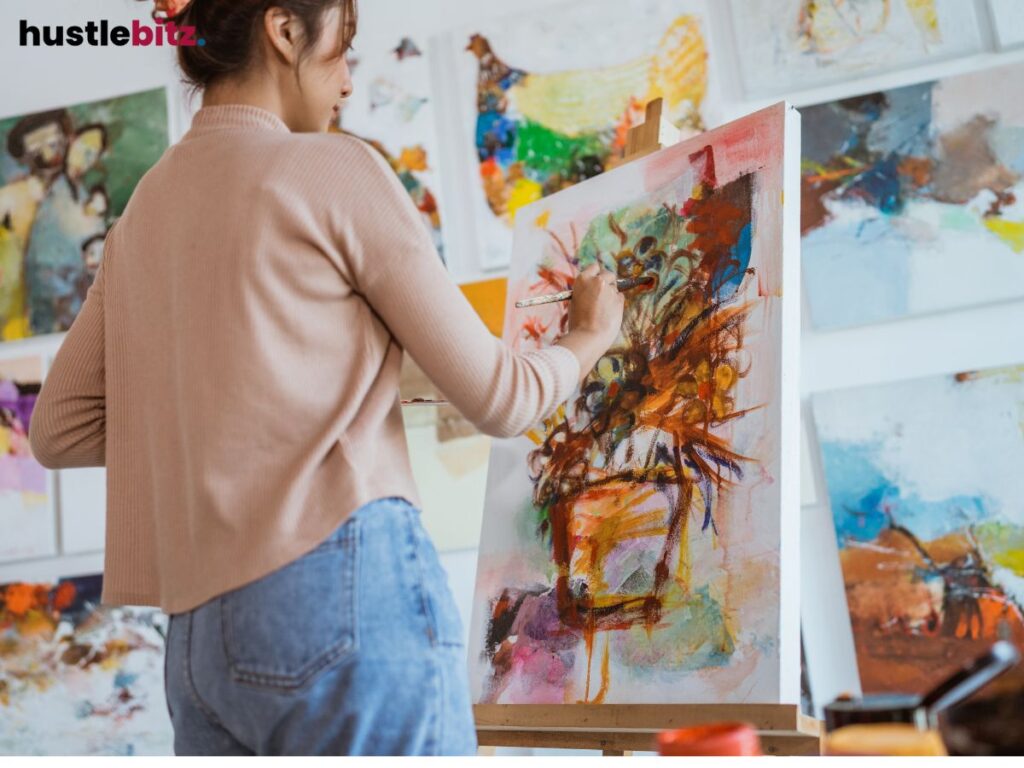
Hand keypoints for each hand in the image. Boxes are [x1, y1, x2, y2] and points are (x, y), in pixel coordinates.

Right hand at [555, 264, 624, 384]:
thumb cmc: (578, 323)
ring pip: (615, 288)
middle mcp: (597, 281)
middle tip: (604, 295)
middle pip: (608, 274)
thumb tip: (594, 290)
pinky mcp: (619, 300)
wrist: (588, 336)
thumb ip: (585, 292)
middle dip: (608, 282)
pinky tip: (609, 314)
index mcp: (582, 280)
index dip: (597, 275)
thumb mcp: (575, 302)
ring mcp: (610, 290)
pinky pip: (620, 297)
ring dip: (611, 295)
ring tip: (603, 311)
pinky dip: (617, 303)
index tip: (598, 281)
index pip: (594, 267)